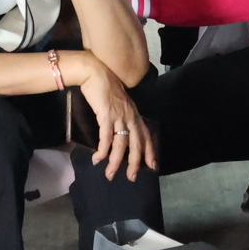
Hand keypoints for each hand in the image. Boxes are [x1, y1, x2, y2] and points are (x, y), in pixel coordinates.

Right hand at [66, 51, 156, 180]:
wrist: (95, 72)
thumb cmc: (105, 87)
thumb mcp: (118, 103)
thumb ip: (121, 116)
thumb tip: (119, 132)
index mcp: (134, 114)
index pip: (146, 135)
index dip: (150, 151)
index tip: (153, 166)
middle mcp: (130, 116)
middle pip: (136, 144)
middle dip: (135, 163)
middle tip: (131, 177)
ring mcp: (119, 116)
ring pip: (121, 144)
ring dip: (115, 162)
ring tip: (110, 174)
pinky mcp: (106, 115)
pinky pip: (106, 137)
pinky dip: (103, 150)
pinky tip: (98, 159)